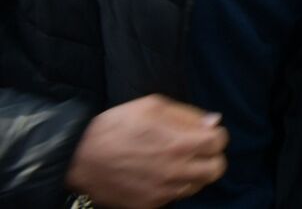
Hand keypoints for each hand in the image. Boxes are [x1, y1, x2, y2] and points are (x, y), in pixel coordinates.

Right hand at [65, 94, 227, 208]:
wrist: (77, 158)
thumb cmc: (115, 126)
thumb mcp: (151, 106)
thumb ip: (187, 114)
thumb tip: (213, 122)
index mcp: (180, 143)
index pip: (220, 142)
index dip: (214, 134)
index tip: (203, 133)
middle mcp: (176, 171)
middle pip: (217, 169)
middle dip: (212, 157)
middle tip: (197, 150)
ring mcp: (162, 192)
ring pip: (198, 185)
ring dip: (194, 173)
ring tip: (176, 162)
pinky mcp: (148, 205)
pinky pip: (175, 198)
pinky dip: (173, 186)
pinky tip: (159, 174)